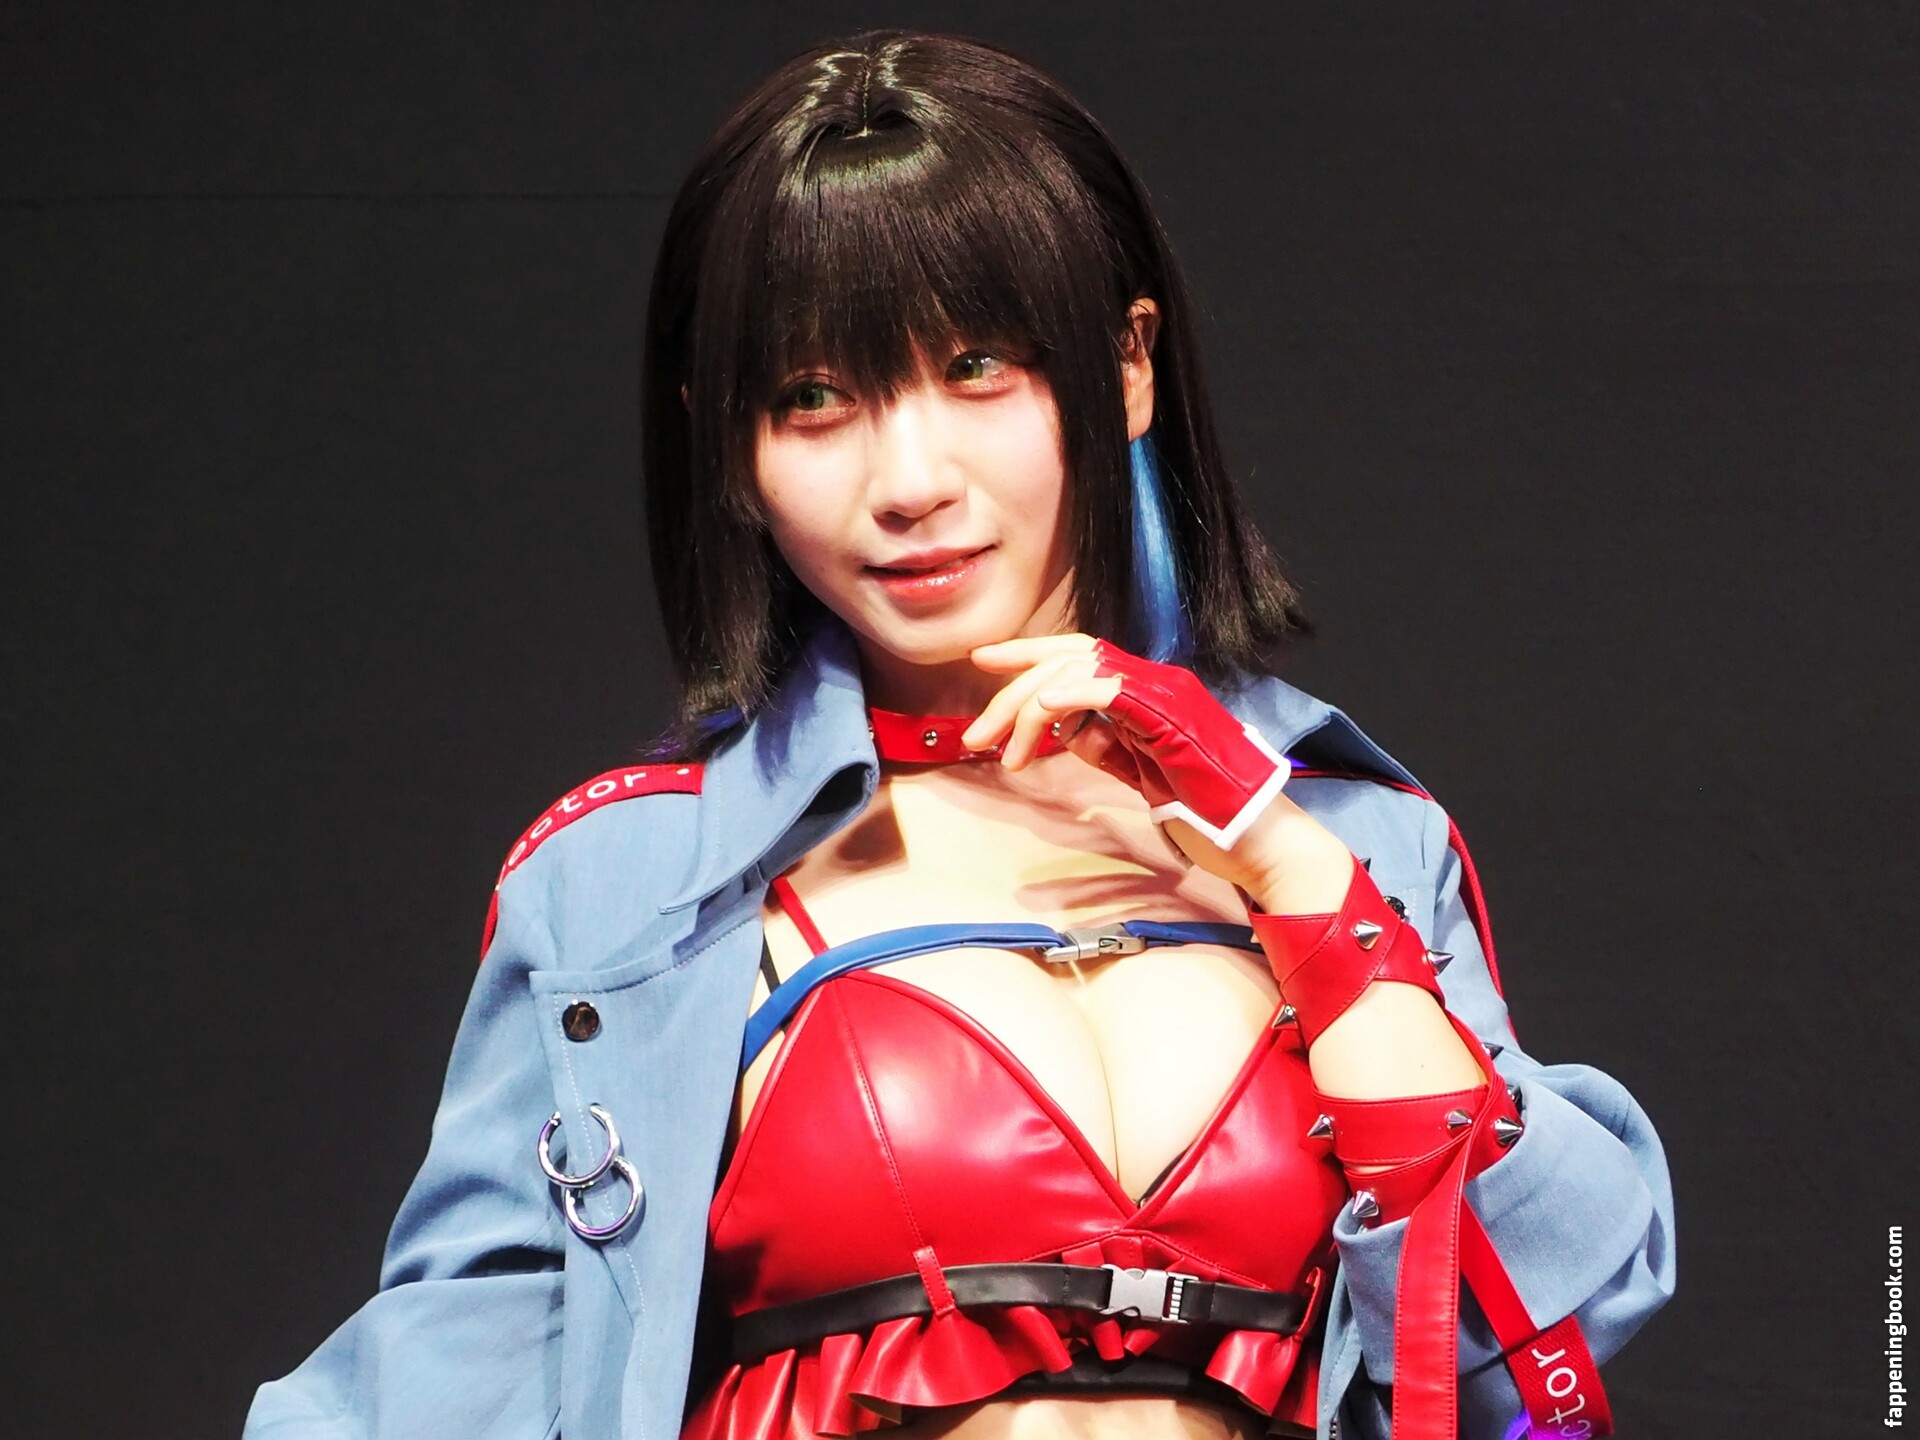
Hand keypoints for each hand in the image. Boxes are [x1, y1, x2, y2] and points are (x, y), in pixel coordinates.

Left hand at [963, 634, 1304, 889]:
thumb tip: (1068, 733)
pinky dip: (1072, 696)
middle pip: (1069, 658)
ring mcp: (1168, 697)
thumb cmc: (1210, 814)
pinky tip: (1043, 713)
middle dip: (1012, 687)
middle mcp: (1158, 683)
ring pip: (1080, 673)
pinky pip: (1113, 692)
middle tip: (975, 732)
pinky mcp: (1174, 722)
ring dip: (1029, 706)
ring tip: (1002, 747)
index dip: (1028, 656)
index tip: (983, 665)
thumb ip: (1108, 747)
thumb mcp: (1143, 773)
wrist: (1261, 841)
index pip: (1079, 658)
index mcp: (1150, 694)